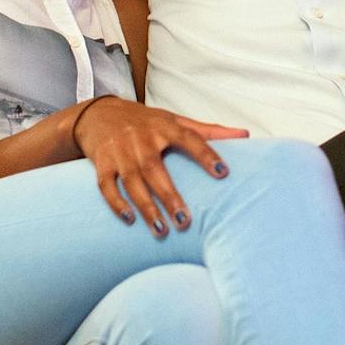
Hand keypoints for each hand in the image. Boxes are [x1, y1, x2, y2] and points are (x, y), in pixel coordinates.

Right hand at [72, 97, 246, 237]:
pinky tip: (130, 220)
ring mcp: (119, 151)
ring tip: (162, 230)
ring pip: (132, 182)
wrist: (99, 114)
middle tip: (185, 221)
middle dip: (169, 196)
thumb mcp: (175, 120)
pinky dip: (116, 203)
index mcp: (164, 126)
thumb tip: (245, 135)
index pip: (189, 138)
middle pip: (155, 169)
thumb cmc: (145, 121)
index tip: (223, 173)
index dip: (206, 154)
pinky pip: (106, 186)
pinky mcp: (102, 163)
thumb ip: (209, 131)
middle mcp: (141, 138)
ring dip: (146, 208)